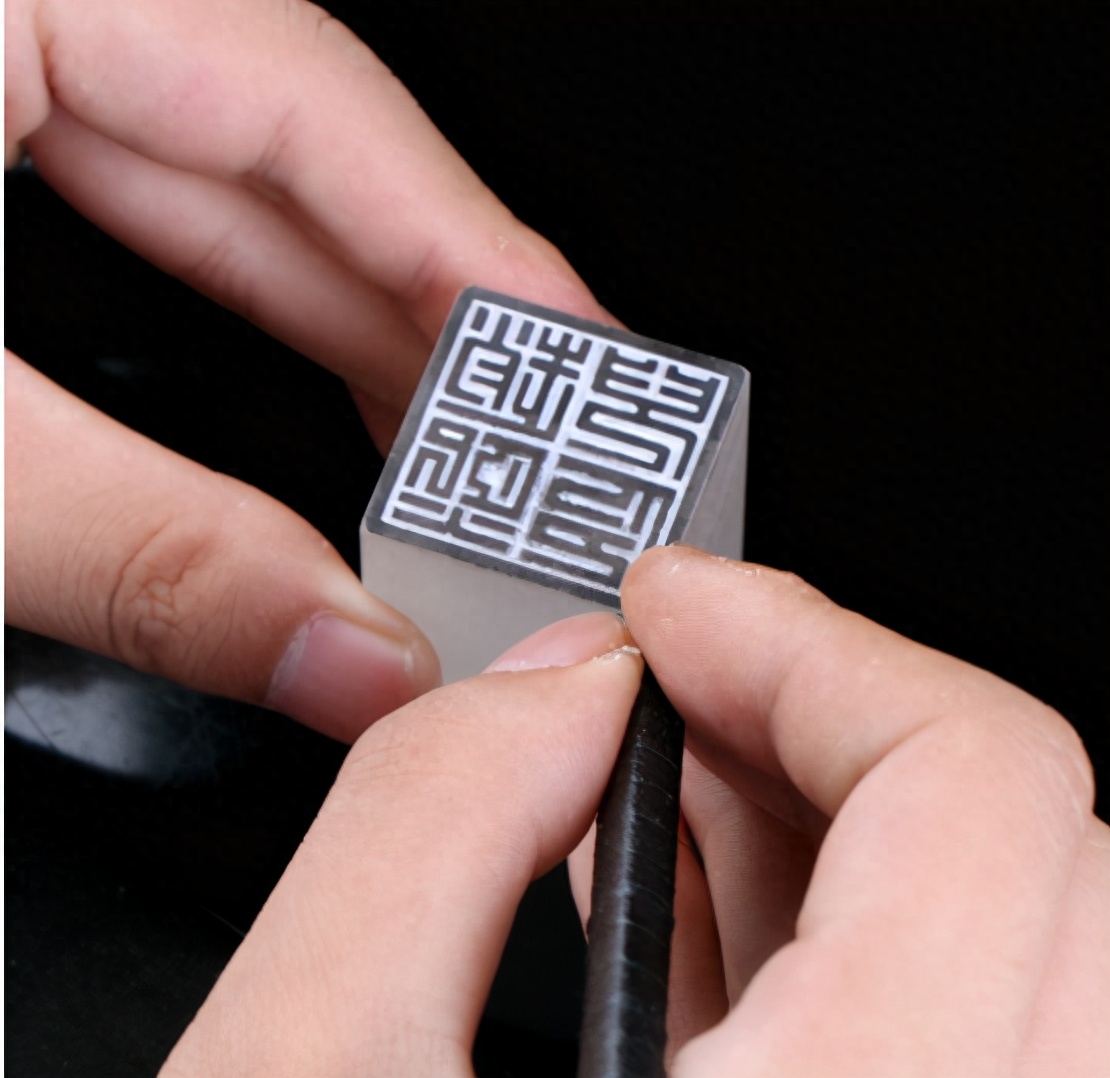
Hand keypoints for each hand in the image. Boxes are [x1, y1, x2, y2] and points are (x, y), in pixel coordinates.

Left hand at [4, 0, 606, 739]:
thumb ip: (137, 546)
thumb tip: (342, 658)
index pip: (324, 105)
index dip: (474, 254)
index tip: (580, 375)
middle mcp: (36, 6)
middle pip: (301, 162)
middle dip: (423, 324)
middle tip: (522, 464)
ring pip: (234, 191)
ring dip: (347, 331)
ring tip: (445, 455)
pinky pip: (156, 205)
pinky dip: (246, 313)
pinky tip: (310, 397)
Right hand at [159, 549, 1106, 1075]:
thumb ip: (428, 815)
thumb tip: (558, 687)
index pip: (985, 784)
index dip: (818, 641)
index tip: (680, 609)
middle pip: (1039, 860)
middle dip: (831, 719)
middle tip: (679, 684)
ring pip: (1024, 955)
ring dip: (843, 822)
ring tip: (682, 779)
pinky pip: (970, 1048)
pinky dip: (852, 943)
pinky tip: (719, 916)